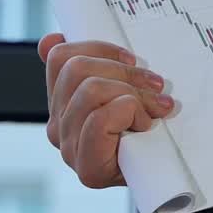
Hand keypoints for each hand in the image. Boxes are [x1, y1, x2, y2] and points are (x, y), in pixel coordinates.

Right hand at [37, 33, 174, 188]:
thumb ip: (91, 66)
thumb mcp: (124, 86)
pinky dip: (131, 112)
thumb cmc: (145, 126)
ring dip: (132, 93)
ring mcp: (68, 147)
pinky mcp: (87, 168)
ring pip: (90, 89)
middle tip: (155, 85)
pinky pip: (101, 119)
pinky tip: (145, 124)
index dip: (100, 48)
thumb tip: (50, 40)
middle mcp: (57, 126)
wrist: (163, 172)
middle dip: (125, 72)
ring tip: (155, 106)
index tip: (131, 58)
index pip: (60, 56)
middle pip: (77, 69)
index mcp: (60, 101)